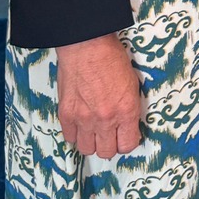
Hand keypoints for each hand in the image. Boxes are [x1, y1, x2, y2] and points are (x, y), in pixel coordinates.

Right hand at [55, 33, 143, 157]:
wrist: (86, 46)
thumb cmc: (112, 59)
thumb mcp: (132, 83)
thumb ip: (129, 108)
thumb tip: (127, 123)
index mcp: (126, 111)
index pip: (128, 145)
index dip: (127, 142)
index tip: (126, 136)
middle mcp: (105, 120)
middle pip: (106, 152)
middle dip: (110, 145)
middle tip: (110, 134)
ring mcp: (84, 119)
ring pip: (86, 149)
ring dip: (92, 142)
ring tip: (94, 130)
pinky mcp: (66, 115)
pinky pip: (70, 138)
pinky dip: (76, 134)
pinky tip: (81, 123)